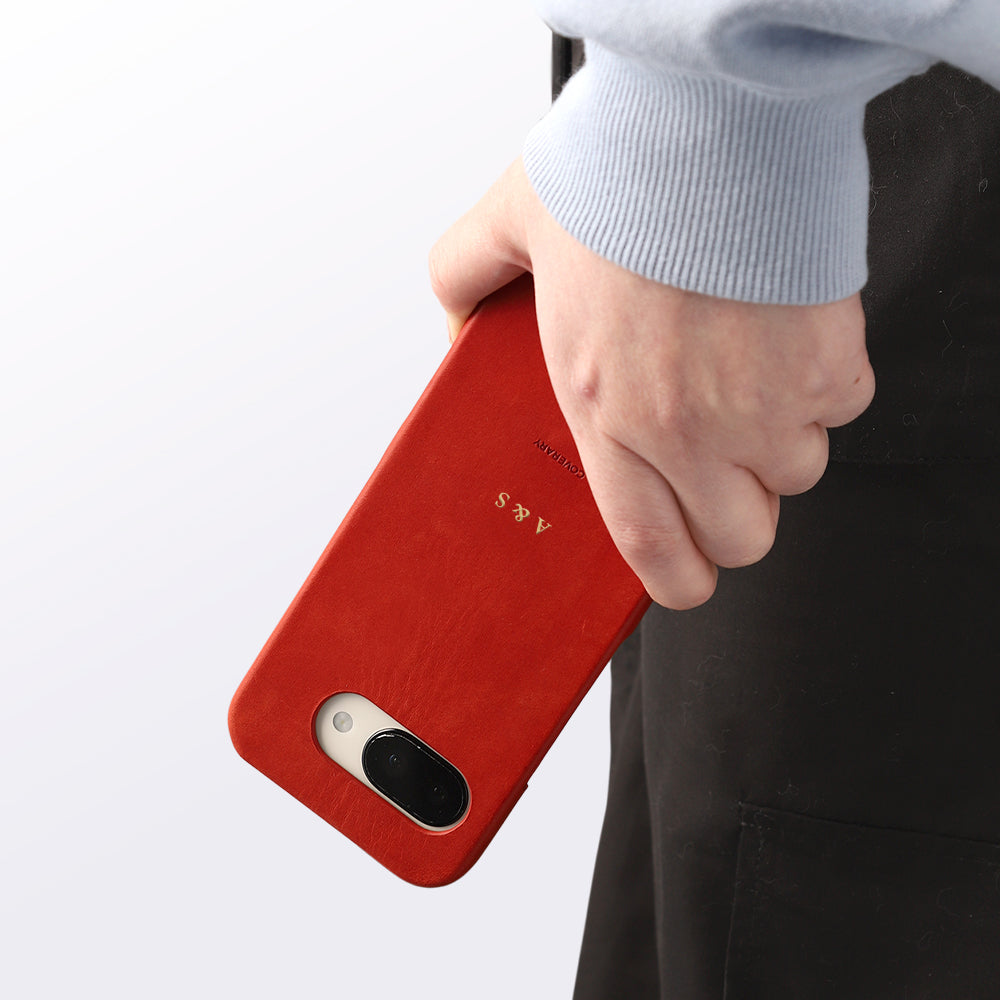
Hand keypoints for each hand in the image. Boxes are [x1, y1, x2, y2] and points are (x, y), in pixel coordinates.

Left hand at [429, 159, 874, 608]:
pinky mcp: (826, 365)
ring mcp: (763, 405)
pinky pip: (839, 410)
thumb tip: (454, 328)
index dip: (675, 579)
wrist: (706, 124)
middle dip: (733, 516)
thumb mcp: (507, 228)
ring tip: (744, 382)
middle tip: (717, 469)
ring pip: (795, 477)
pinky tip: (783, 341)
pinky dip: (820, 387)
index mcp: (607, 414)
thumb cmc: (615, 178)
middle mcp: (687, 429)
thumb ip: (462, 282)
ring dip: (775, 444)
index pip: (649, 548)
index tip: (682, 572)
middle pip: (742, 538)